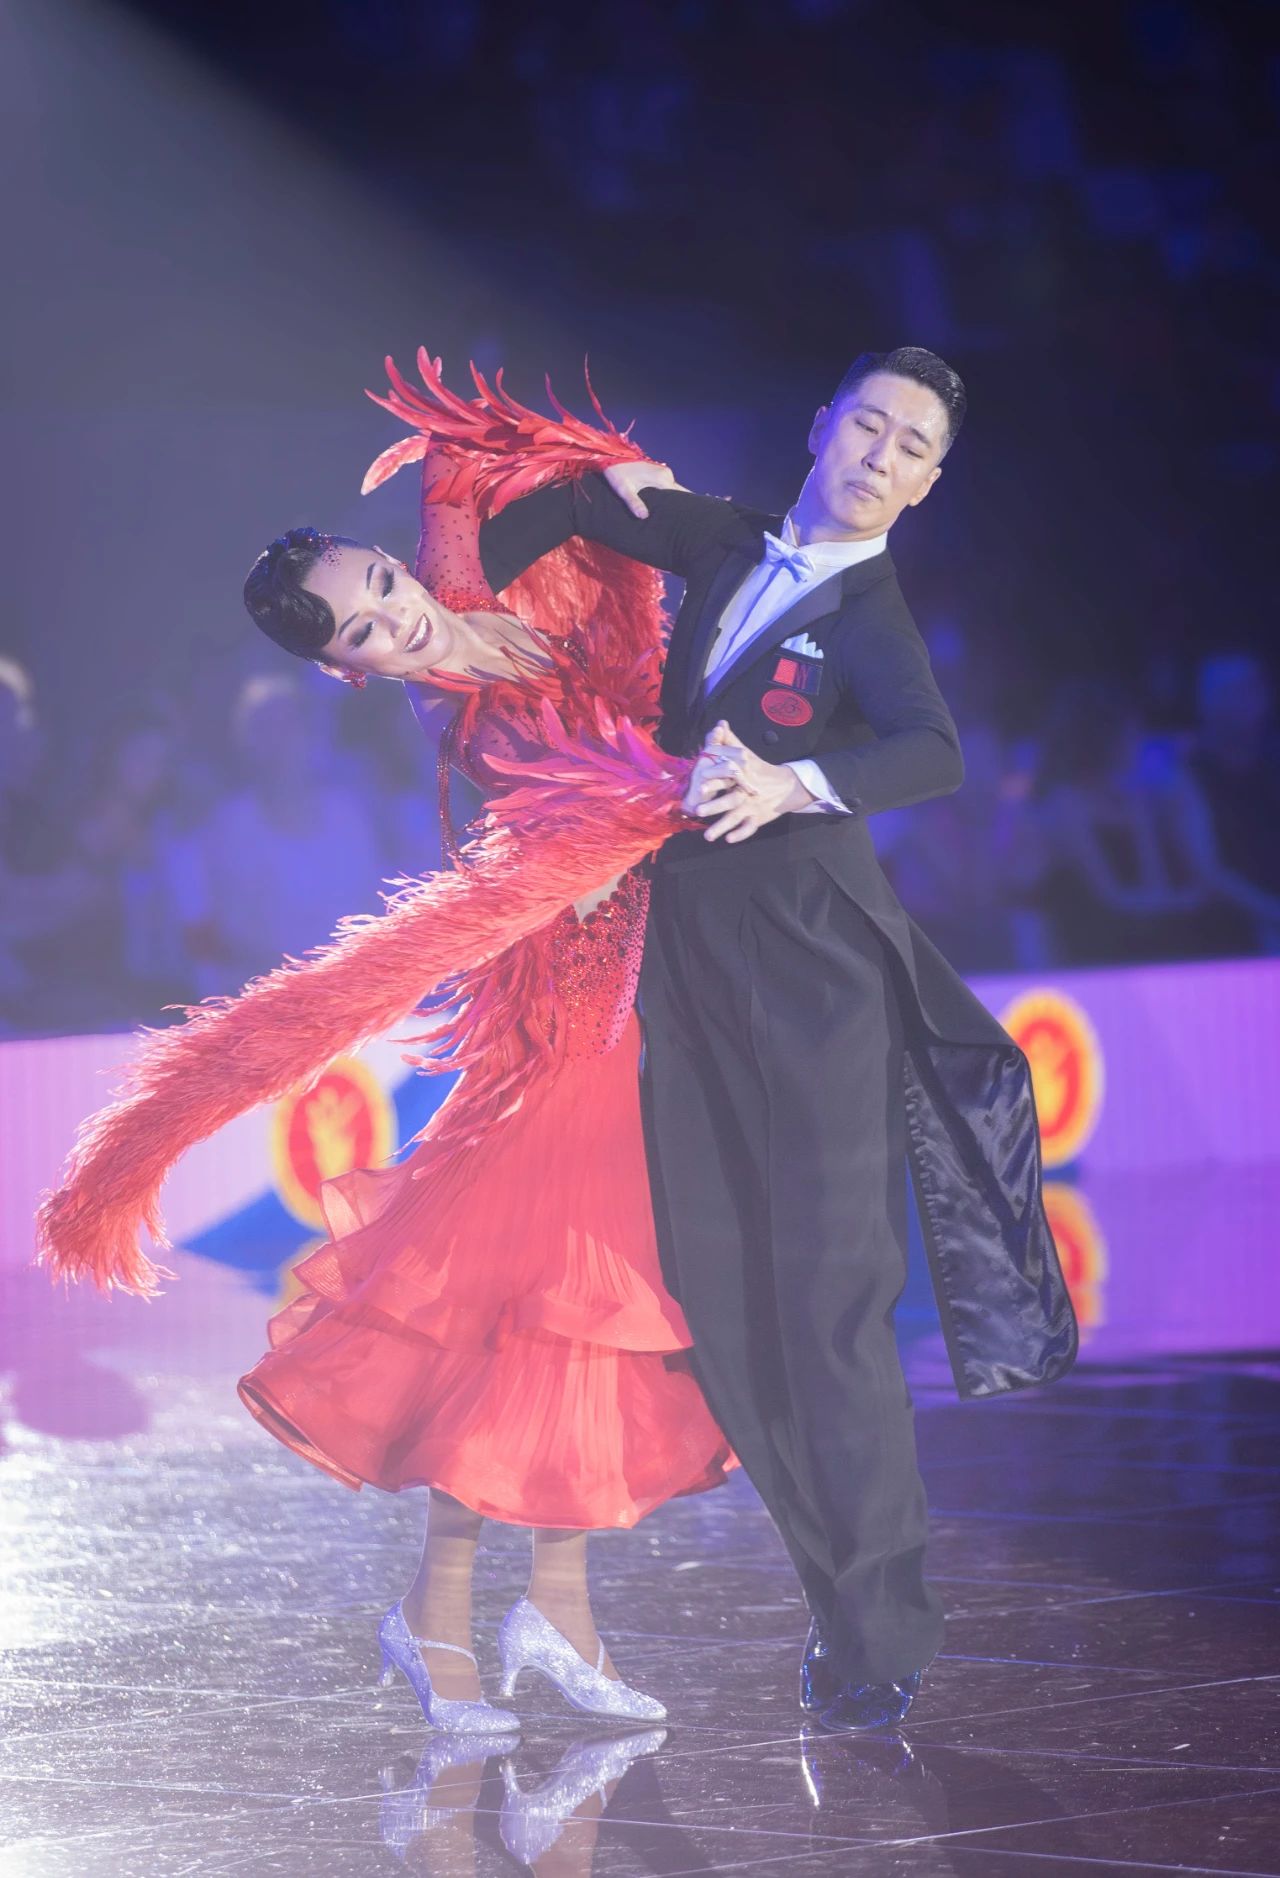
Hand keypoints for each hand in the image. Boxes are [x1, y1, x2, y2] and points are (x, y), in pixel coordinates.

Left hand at [603, 457, 682, 518]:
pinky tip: (662, 507)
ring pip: (673, 490)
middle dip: (680, 506)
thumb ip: (634, 502)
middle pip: (680, 493)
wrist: (611, 456)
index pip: (681, 496)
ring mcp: (663, 472)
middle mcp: (666, 474)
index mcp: (662, 479)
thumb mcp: (624, 490)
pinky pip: (667, 487)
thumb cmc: (617, 473)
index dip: (684, 509)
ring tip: (669, 517)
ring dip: (672, 502)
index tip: (685, 521)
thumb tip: (644, 517)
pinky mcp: (658, 473)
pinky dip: (667, 496)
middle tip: (678, 523)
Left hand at [683, 721, 814, 843]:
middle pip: (730, 798)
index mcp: (743, 774)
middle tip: (697, 809)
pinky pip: (749, 828)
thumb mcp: (746, 753)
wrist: (787, 785)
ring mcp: (752, 806)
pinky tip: (728, 840)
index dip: (713, 777)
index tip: (699, 780)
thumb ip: (730, 740)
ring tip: (706, 836)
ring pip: (736, 817)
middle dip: (715, 805)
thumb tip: (720, 723)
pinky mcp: (758, 818)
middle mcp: (746, 791)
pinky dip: (740, 834)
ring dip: (722, 826)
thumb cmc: (760, 768)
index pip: (727, 775)